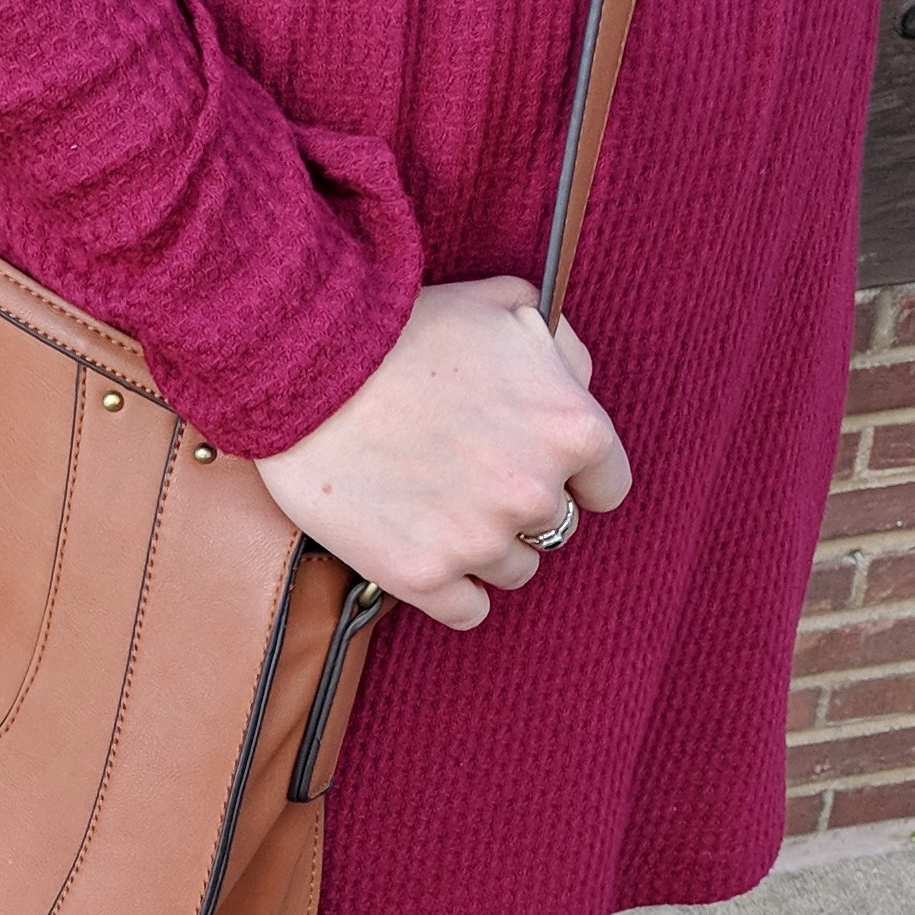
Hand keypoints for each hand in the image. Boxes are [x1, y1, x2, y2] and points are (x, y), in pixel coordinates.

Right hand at [255, 277, 630, 630]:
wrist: (306, 364)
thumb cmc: (403, 326)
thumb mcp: (506, 304)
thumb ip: (560, 348)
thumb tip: (574, 382)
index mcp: (572, 428)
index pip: (608, 487)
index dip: (573, 477)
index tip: (537, 467)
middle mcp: (535, 491)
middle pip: (554, 528)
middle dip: (517, 503)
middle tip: (466, 472)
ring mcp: (479, 539)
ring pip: (512, 570)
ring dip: (484, 545)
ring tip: (436, 504)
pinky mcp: (423, 576)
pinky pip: (468, 610)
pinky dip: (451, 588)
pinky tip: (425, 551)